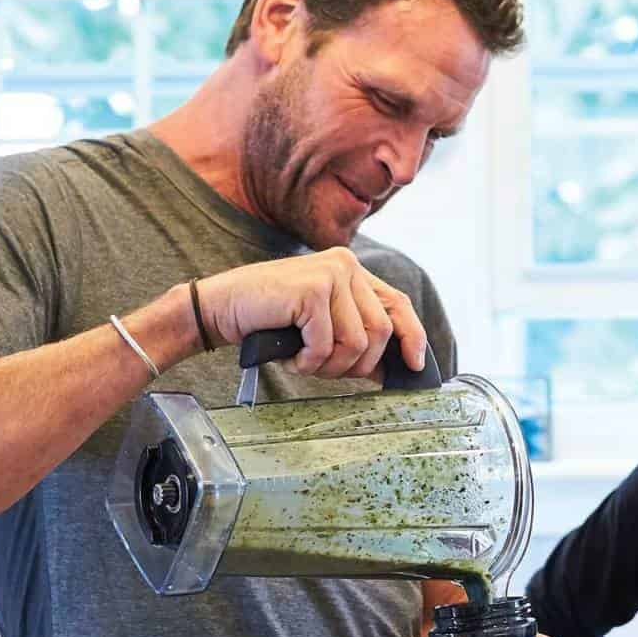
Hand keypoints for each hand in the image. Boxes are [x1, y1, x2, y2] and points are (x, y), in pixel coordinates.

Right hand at [197, 246, 429, 379]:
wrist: (223, 307)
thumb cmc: (270, 319)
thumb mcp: (322, 325)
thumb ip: (355, 335)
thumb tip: (390, 368)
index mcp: (351, 270)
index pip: (397, 303)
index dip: (412, 336)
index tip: (414, 365)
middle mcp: (345, 266)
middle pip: (380, 331)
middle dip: (358, 365)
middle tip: (326, 370)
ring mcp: (329, 275)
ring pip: (357, 342)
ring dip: (330, 366)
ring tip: (305, 361)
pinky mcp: (311, 291)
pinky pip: (327, 345)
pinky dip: (309, 362)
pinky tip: (291, 355)